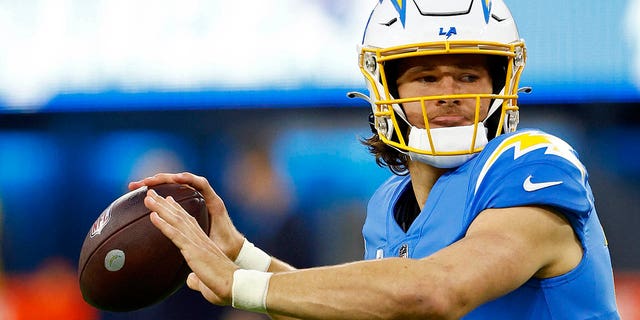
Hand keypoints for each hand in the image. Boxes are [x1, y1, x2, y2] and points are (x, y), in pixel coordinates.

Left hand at [145, 188, 237, 304]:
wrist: (236, 284)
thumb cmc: (223, 286)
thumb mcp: (206, 283)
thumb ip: (196, 280)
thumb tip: (190, 281)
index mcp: (203, 243)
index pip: (188, 222)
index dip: (177, 210)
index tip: (167, 200)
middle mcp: (200, 238)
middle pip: (180, 216)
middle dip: (164, 203)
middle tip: (151, 192)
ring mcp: (196, 243)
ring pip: (176, 220)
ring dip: (160, 207)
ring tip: (147, 196)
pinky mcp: (193, 250)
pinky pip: (175, 234)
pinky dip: (163, 224)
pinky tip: (152, 215)